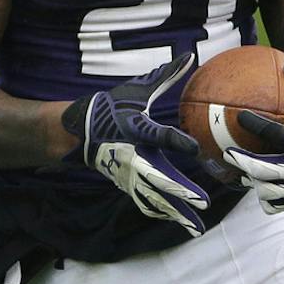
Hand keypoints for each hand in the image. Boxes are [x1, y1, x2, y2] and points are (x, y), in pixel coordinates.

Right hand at [69, 52, 216, 234]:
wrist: (81, 131)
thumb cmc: (114, 107)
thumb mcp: (138, 91)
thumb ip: (165, 77)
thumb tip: (190, 57)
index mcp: (136, 129)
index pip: (159, 135)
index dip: (176, 141)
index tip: (194, 149)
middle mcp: (133, 154)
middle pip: (158, 176)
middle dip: (179, 190)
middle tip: (201, 201)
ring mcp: (129, 172)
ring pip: (154, 196)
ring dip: (175, 212)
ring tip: (196, 226)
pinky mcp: (128, 183)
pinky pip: (147, 201)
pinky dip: (163, 212)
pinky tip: (182, 222)